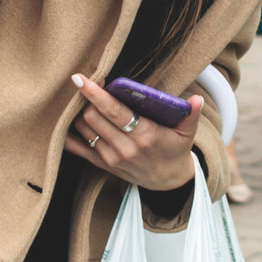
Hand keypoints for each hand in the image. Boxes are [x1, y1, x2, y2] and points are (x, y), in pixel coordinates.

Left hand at [64, 74, 202, 192]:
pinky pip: (78, 147)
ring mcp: (111, 158)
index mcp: (145, 136)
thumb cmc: (175, 150)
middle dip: (86, 98)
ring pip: (84, 129)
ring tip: (80, 97)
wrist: (167, 182)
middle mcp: (125, 148)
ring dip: (78, 111)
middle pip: (93, 117)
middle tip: (86, 82)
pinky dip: (69, 133)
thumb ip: (191, 115)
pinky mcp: (102, 165)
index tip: (81, 79)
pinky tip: (65, 120)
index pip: (114, 112)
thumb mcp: (186, 133)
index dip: (95, 94)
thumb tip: (196, 99)